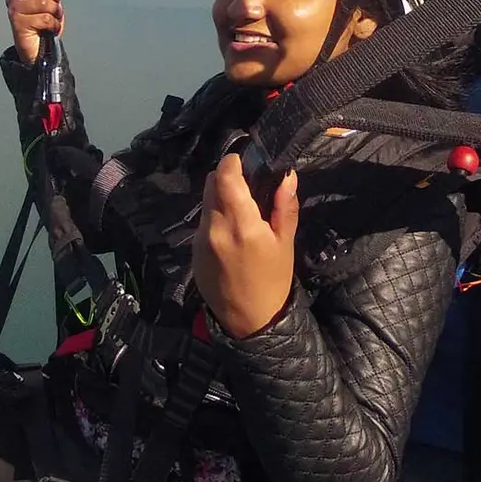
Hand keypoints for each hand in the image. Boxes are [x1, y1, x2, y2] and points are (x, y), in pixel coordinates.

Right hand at [6, 0, 63, 65]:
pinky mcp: (18, 24)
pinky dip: (53, 24)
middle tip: (55, 5)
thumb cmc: (44, 25)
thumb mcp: (49, 2)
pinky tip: (50, 28)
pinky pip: (44, 18)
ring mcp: (14, 10)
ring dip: (54, 11)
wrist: (39, 50)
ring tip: (52, 18)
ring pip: (42, 1)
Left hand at [193, 154, 298, 337]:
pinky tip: (231, 232)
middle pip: (211, 183)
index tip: (245, 160)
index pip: (224, 176)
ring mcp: (200, 240)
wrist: (249, 320)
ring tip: (241, 209)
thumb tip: (287, 175)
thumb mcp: (285, 243)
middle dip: (227, 177)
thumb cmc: (274, 280)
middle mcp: (215, 228)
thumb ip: (285, 206)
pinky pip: (202, 221)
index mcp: (241, 225)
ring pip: (205, 202)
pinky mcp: (193, 250)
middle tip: (247, 184)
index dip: (233, 161)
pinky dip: (215, 216)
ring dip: (220, 197)